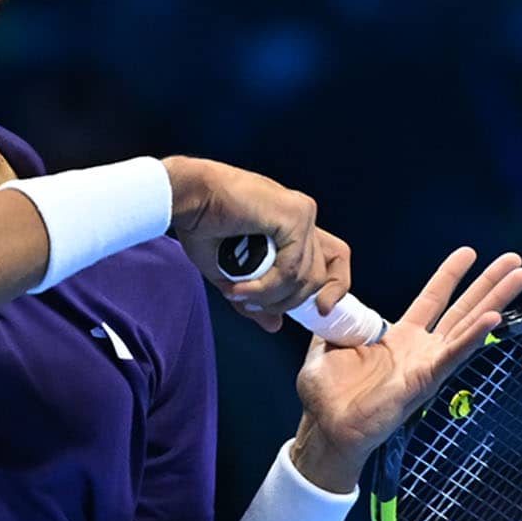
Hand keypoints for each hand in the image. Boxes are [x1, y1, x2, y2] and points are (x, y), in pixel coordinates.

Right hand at [163, 156, 347, 330]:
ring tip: (238, 294)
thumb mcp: (231, 272)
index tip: (321, 310)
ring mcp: (302, 214)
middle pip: (323, 274)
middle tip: (254, 304)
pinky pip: (291, 269)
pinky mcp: (295, 216)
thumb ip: (257, 297)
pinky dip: (265, 286)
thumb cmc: (201, 224)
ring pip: (305, 277)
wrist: (187, 195)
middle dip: (290, 301)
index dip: (335, 287)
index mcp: (292, 224)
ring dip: (269, 296)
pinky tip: (240, 288)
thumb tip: (275, 324)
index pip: (334, 258)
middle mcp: (302, 216)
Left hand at [290, 248, 521, 483]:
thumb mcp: (327, 345)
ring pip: (467, 326)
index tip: (469, 253)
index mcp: (398, 338)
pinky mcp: (424, 380)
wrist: (326, 426)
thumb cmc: (327, 395)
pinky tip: (493, 319)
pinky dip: (472, 337)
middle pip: (462, 308)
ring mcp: (426, 364)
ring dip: (495, 301)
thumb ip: (336, 320)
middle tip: (514, 261)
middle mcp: (419, 349)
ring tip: (520, 277)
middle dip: (489, 284)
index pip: (432, 299)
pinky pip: (452, 355)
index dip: (450, 276)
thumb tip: (330, 298)